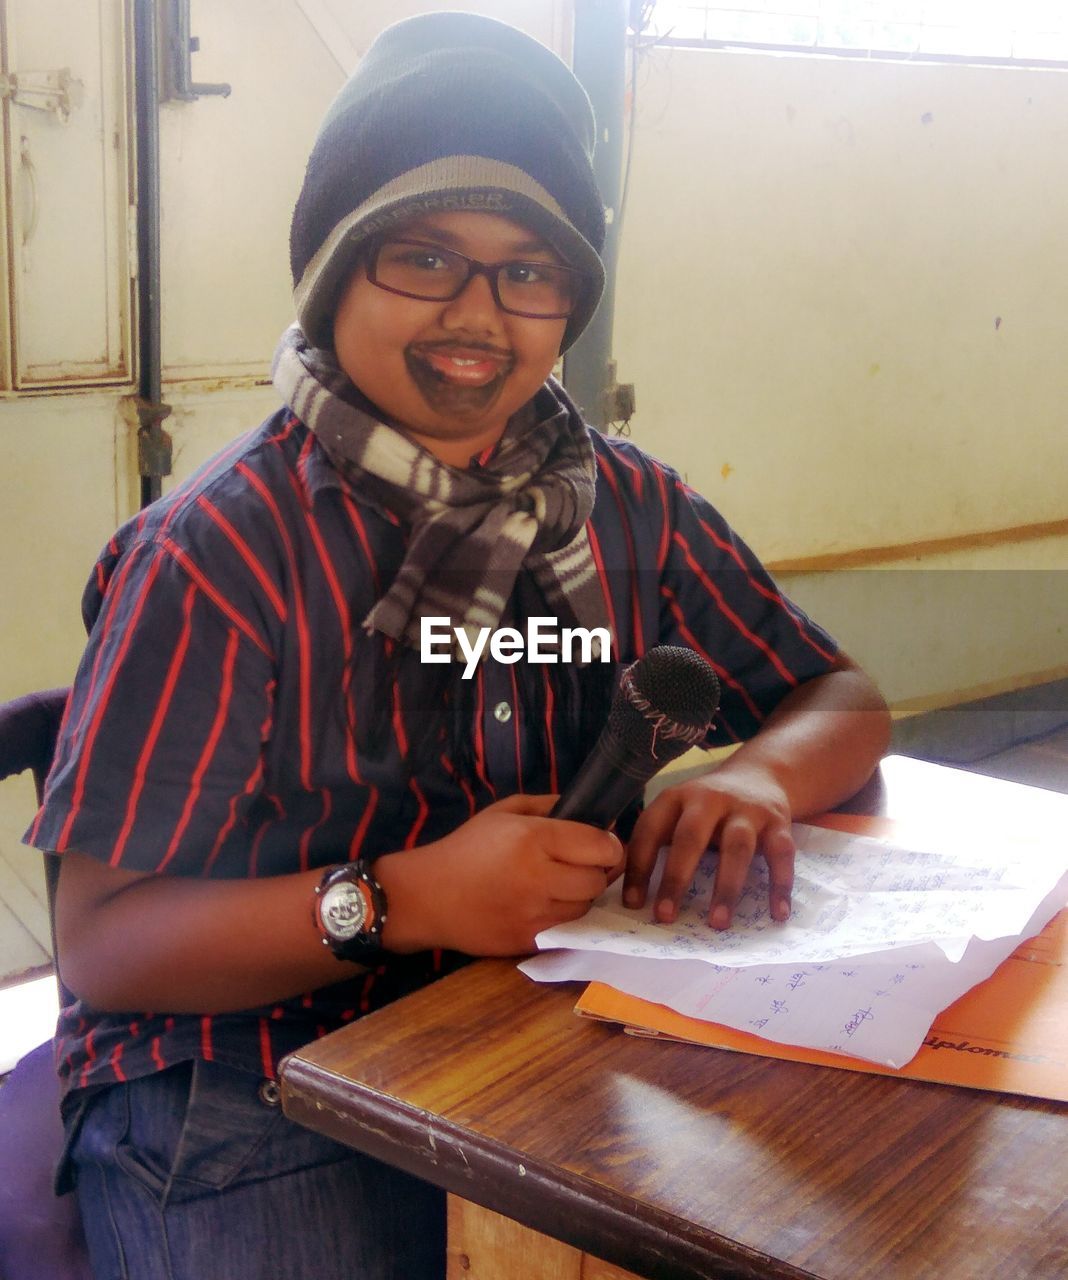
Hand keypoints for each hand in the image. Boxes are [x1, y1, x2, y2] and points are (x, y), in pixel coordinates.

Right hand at [376, 794, 622, 955]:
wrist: (426, 897)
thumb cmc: (465, 848)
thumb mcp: (503, 812)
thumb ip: (549, 806)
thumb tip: (593, 816)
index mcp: (534, 839)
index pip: (601, 847)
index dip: (608, 845)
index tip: (600, 843)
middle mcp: (539, 878)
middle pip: (599, 880)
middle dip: (596, 871)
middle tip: (578, 865)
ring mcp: (535, 915)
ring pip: (586, 908)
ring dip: (580, 896)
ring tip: (558, 885)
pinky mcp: (529, 941)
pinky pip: (566, 929)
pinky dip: (562, 916)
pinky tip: (544, 905)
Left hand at [622, 762, 793, 928]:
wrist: (759, 776)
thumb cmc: (707, 808)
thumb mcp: (678, 811)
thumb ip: (656, 842)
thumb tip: (632, 895)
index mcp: (677, 798)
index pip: (650, 830)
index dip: (638, 866)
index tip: (633, 904)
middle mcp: (710, 799)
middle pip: (690, 837)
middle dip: (676, 878)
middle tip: (665, 916)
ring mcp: (746, 810)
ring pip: (737, 847)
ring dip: (727, 887)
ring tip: (718, 923)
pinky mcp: (777, 822)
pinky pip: (781, 854)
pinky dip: (780, 885)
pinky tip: (777, 913)